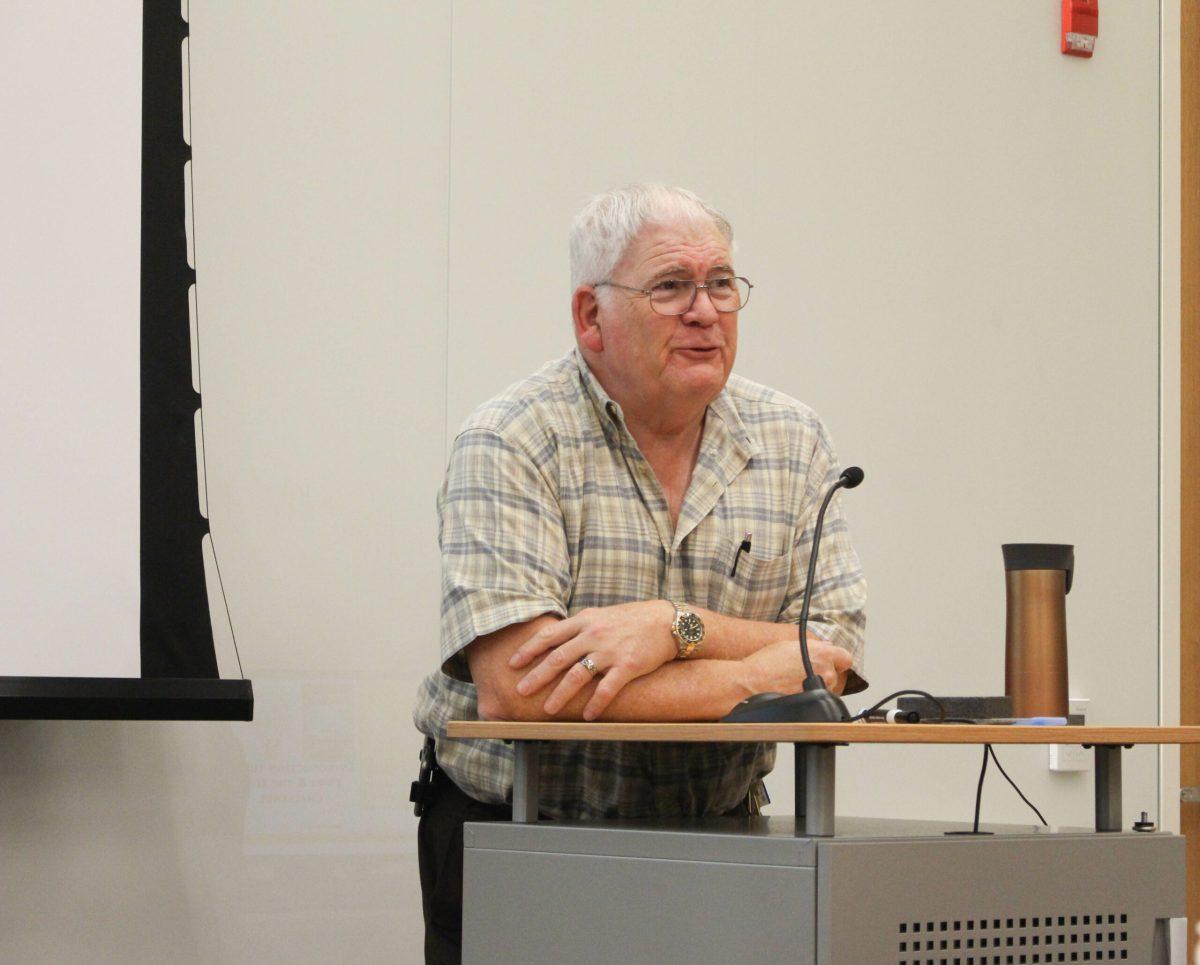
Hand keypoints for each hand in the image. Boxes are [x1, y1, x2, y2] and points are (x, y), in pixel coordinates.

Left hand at [507, 601, 676, 718]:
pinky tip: (588, 716)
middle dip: (537, 676)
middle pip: (558, 657)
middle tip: (520, 691)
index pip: (549, 635)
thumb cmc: (632, 619)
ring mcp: (610, 650)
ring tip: (548, 710)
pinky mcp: (628, 665)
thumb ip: (580, 626)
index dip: (529, 650)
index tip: (513, 663)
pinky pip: (607, 688)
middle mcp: (593, 635)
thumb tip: (557, 636)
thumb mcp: (601, 615)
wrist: (666, 621)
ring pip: (578, 675)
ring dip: (560, 694)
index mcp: (584, 621)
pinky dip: (596, 703)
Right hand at [741, 636, 852, 695]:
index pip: (846, 658)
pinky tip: (795, 690)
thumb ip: (814, 646)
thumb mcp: (790, 644)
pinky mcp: (814, 704)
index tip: (832, 661)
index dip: (838, 660)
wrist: (752, 684)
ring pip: (828, 688)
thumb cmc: (765, 664)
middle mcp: (826, 672)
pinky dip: (810, 696)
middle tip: (806, 671)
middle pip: (836, 675)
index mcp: (823, 654)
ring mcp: (821, 690)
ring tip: (797, 682)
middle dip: (825, 673)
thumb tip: (826, 647)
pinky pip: (818, 699)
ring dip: (818, 686)